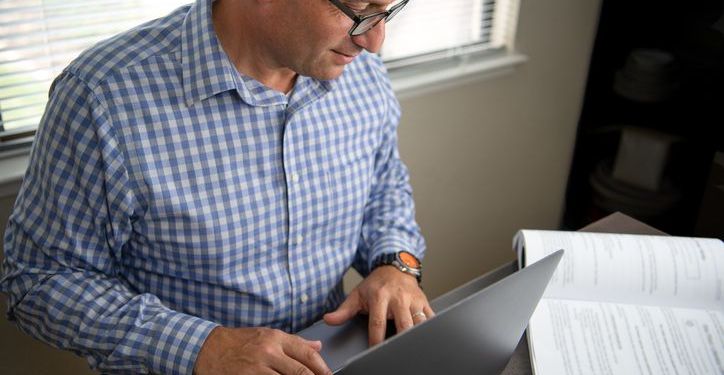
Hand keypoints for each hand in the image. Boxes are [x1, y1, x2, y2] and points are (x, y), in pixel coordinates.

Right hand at [193, 326, 331, 374]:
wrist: (208, 348)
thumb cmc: (239, 342)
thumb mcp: (267, 335)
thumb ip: (293, 342)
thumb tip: (317, 347)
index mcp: (276, 339)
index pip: (307, 354)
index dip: (322, 369)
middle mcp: (268, 352)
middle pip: (300, 372)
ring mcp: (256, 367)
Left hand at [323, 266, 434, 345]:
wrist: (394, 267)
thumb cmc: (376, 284)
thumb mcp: (357, 294)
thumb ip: (343, 310)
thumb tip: (328, 319)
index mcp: (380, 296)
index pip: (378, 323)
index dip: (376, 341)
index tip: (374, 352)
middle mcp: (398, 298)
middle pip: (403, 324)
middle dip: (401, 340)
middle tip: (397, 353)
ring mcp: (413, 300)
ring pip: (419, 322)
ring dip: (417, 336)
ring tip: (412, 348)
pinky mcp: (425, 302)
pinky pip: (431, 318)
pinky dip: (430, 329)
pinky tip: (426, 338)